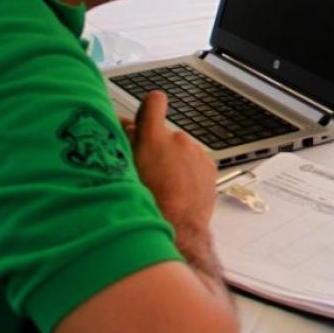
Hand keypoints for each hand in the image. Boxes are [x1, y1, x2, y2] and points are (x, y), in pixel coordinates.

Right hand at [129, 93, 217, 249]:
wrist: (178, 229)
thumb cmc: (147, 205)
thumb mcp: (124, 172)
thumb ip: (124, 146)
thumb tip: (124, 130)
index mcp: (153, 138)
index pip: (153, 102)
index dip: (149, 108)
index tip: (147, 113)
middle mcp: (178, 140)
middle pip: (164, 135)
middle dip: (156, 147)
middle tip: (148, 169)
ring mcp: (196, 153)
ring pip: (180, 150)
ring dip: (173, 161)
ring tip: (164, 186)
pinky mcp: (209, 166)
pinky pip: (195, 162)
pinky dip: (188, 171)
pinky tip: (179, 189)